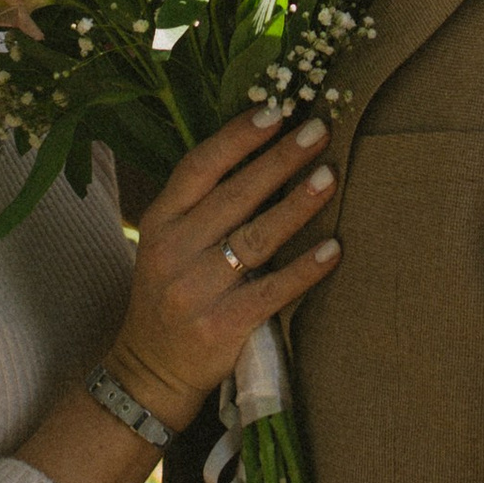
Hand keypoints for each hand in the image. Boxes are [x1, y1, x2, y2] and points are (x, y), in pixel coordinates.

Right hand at [111, 105, 339, 429]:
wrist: (149, 371)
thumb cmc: (169, 295)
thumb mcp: (166, 244)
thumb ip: (200, 205)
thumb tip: (262, 153)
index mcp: (159, 222)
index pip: (198, 168)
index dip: (237, 137)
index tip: (275, 111)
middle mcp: (172, 251)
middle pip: (234, 196)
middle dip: (279, 160)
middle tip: (318, 130)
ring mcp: (195, 291)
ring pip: (255, 239)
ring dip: (296, 206)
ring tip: (330, 176)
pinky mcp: (221, 326)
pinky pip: (271, 291)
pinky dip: (304, 270)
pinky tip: (334, 249)